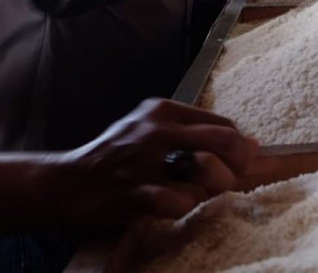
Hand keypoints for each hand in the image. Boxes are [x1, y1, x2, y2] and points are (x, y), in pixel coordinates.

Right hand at [56, 98, 257, 227]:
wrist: (63, 184)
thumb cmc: (116, 159)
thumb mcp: (152, 134)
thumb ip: (197, 136)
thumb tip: (254, 146)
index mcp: (165, 111)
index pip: (224, 123)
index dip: (242, 146)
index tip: (244, 163)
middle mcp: (157, 129)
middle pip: (225, 141)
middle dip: (239, 165)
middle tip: (230, 181)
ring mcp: (144, 160)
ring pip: (206, 171)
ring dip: (209, 189)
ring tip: (194, 193)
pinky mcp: (131, 192)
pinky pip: (177, 201)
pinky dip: (182, 207)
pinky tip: (171, 206)